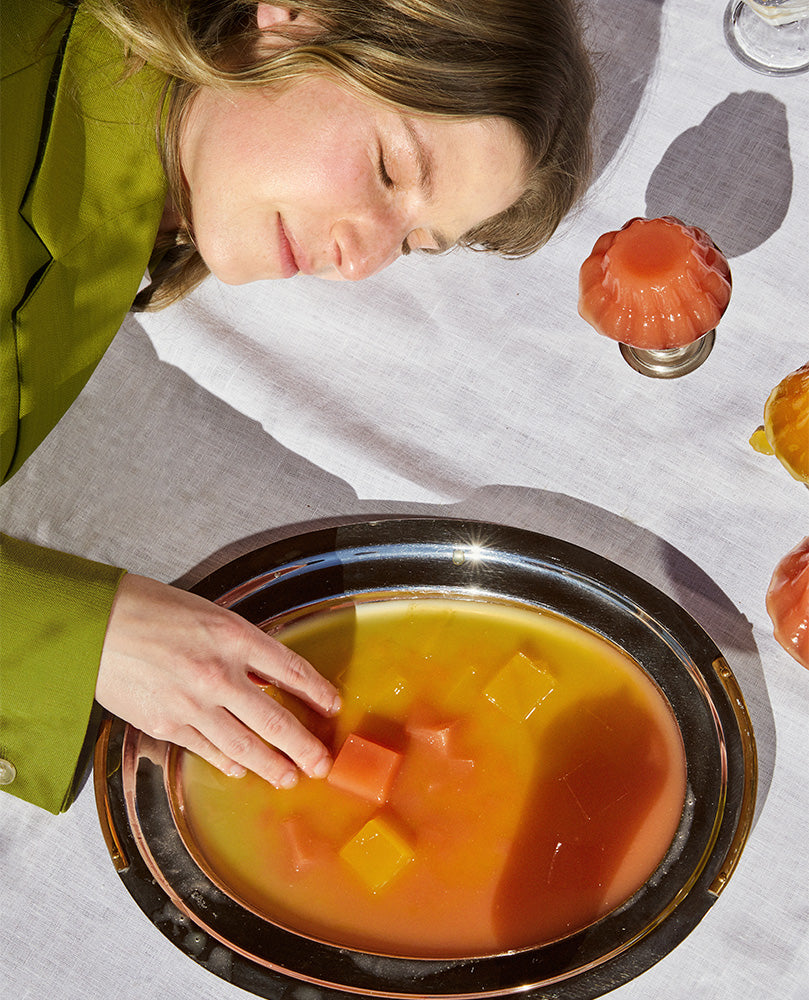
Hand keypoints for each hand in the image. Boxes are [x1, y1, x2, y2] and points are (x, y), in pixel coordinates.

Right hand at [95, 573, 340, 787]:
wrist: (95, 624)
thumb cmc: (150, 610)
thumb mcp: (209, 615)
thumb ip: (241, 647)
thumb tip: (269, 678)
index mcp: (234, 637)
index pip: (292, 670)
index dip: (317, 692)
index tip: (332, 706)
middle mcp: (219, 674)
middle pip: (276, 721)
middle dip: (304, 747)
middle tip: (322, 764)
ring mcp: (192, 704)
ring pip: (245, 746)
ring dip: (272, 766)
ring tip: (289, 777)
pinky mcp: (165, 724)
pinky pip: (207, 750)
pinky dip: (228, 762)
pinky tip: (240, 770)